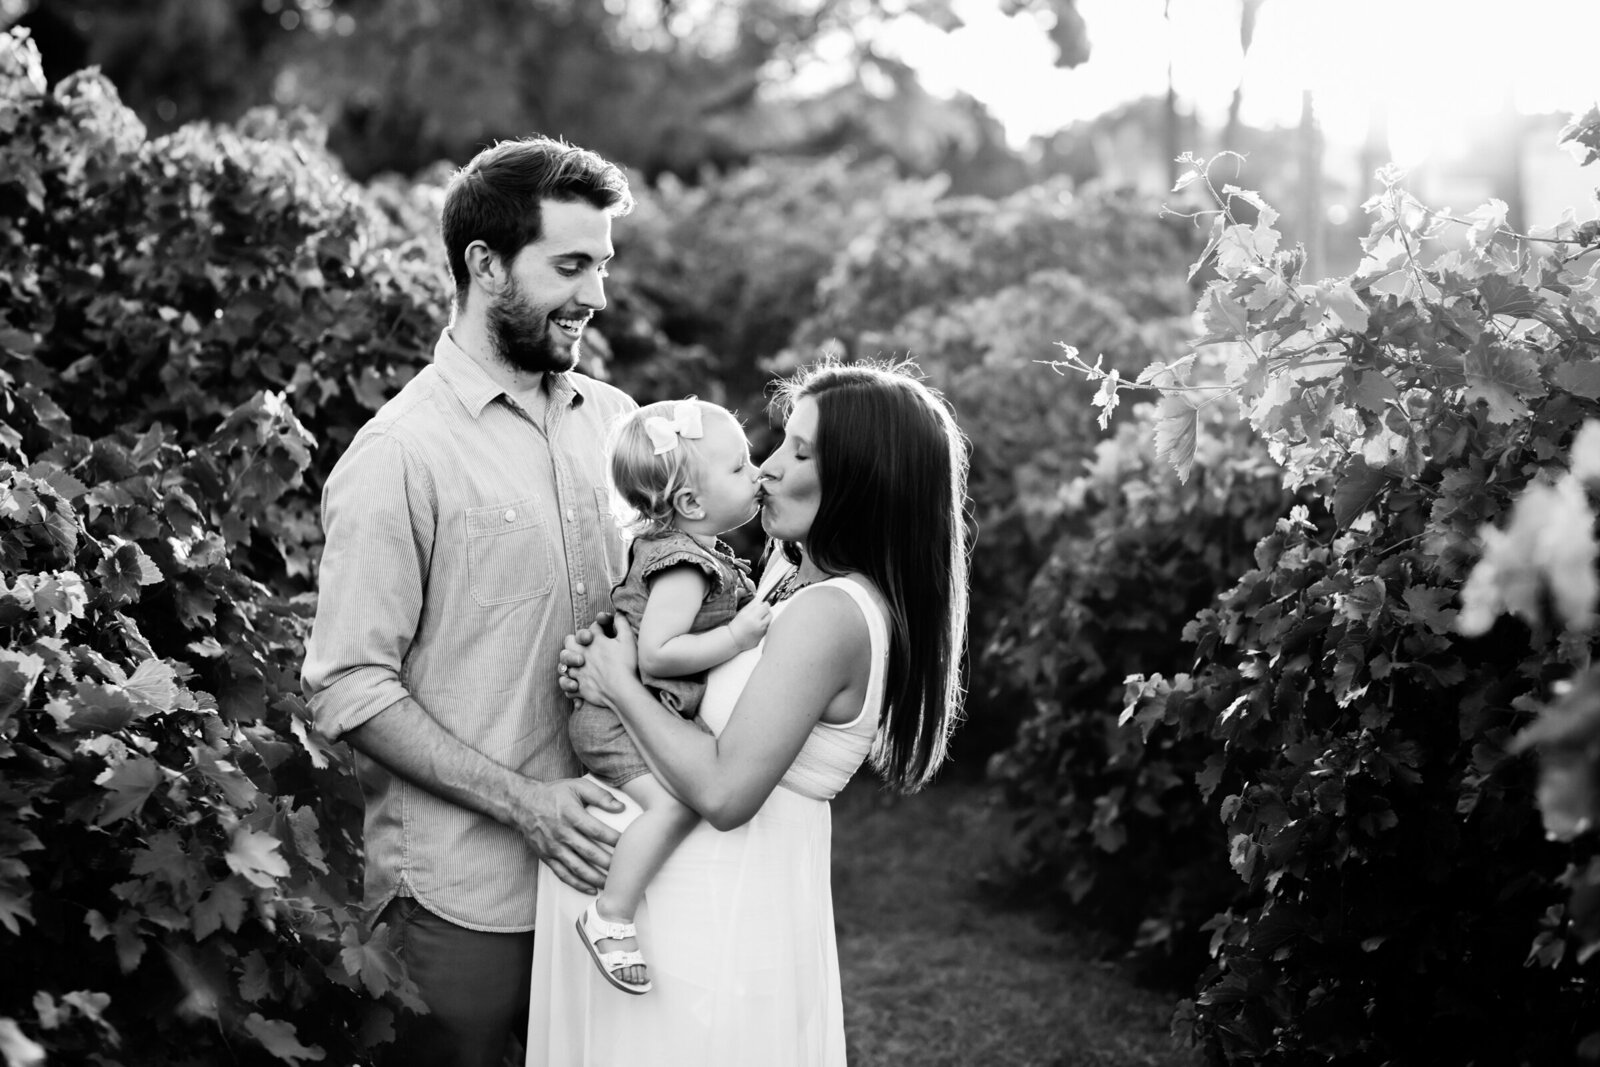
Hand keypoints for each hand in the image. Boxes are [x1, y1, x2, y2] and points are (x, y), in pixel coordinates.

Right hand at [510, 777, 622, 892]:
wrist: (522, 803)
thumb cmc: (554, 793)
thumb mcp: (577, 786)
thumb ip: (600, 795)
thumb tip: (621, 807)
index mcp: (571, 815)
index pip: (597, 831)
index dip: (614, 840)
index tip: (629, 845)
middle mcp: (562, 833)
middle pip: (589, 852)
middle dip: (609, 863)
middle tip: (626, 870)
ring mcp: (553, 847)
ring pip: (577, 868)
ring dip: (596, 878)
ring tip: (613, 884)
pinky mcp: (547, 857)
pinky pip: (563, 875)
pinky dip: (578, 884)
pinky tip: (592, 889)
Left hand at [559, 616, 639, 707]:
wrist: (623, 690)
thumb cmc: (626, 664)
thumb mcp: (628, 639)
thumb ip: (622, 623)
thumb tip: (618, 613)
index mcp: (594, 641)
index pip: (592, 628)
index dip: (598, 627)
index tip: (604, 630)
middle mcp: (582, 654)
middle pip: (569, 642)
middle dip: (573, 641)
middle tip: (582, 646)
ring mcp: (578, 671)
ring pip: (563, 663)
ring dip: (568, 664)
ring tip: (577, 666)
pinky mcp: (579, 687)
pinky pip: (567, 686)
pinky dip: (569, 685)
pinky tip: (575, 684)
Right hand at [728, 598, 772, 650]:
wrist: (733, 639)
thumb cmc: (736, 625)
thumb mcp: (742, 612)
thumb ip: (752, 604)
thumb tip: (760, 599)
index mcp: (753, 617)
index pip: (766, 607)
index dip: (764, 604)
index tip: (762, 604)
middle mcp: (759, 625)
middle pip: (770, 614)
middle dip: (766, 611)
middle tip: (760, 612)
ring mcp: (762, 632)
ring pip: (769, 622)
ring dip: (765, 619)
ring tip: (756, 620)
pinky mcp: (762, 638)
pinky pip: (767, 629)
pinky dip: (763, 627)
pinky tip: (756, 627)